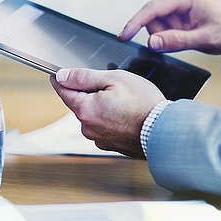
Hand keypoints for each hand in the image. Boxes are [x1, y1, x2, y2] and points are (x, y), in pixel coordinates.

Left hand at [50, 68, 165, 157]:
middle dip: (90, 92)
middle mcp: (88, 127)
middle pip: (80, 103)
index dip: (59, 80)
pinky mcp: (111, 145)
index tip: (54, 74)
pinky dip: (111, 118)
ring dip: (102, 106)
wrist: (165, 131)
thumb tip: (62, 76)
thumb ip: (85, 77)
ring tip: (125, 101)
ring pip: (93, 115)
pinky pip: (104, 126)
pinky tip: (127, 114)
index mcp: (85, 109)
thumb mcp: (114, 79)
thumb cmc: (143, 104)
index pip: (64, 91)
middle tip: (111, 85)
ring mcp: (100, 138)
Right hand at [118, 0, 220, 54]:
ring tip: (191, 37)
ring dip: (168, 35)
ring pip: (158, 24)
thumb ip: (176, 41)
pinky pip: (166, 25)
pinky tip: (189, 35)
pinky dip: (173, 34)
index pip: (151, 9)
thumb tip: (151, 42)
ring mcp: (178, 2)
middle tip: (184, 41)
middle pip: (152, 18)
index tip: (123, 36)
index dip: (134, 23)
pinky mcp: (180, 10)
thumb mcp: (204, 39)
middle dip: (161, 34)